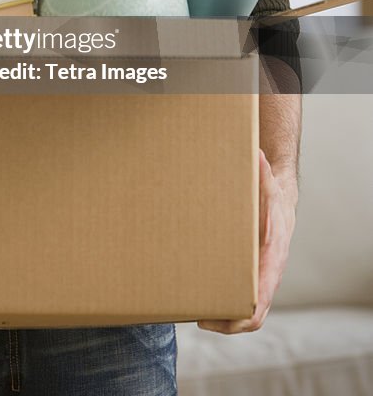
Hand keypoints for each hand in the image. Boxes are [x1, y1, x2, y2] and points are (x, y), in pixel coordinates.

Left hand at [197, 147, 296, 333]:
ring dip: (223, 319)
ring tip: (194, 313)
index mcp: (272, 259)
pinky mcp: (250, 276)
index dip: (245, 313)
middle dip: (228, 324)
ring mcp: (259, 279)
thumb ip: (262, 173)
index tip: (225, 317)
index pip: (263, 298)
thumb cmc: (272, 199)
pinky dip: (223, 306)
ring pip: (245, 312)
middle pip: (252, 315)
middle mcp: (268, 275)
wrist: (282, 206)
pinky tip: (201, 299)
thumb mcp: (269, 186)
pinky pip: (239, 300)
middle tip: (200, 319)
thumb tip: (255, 153)